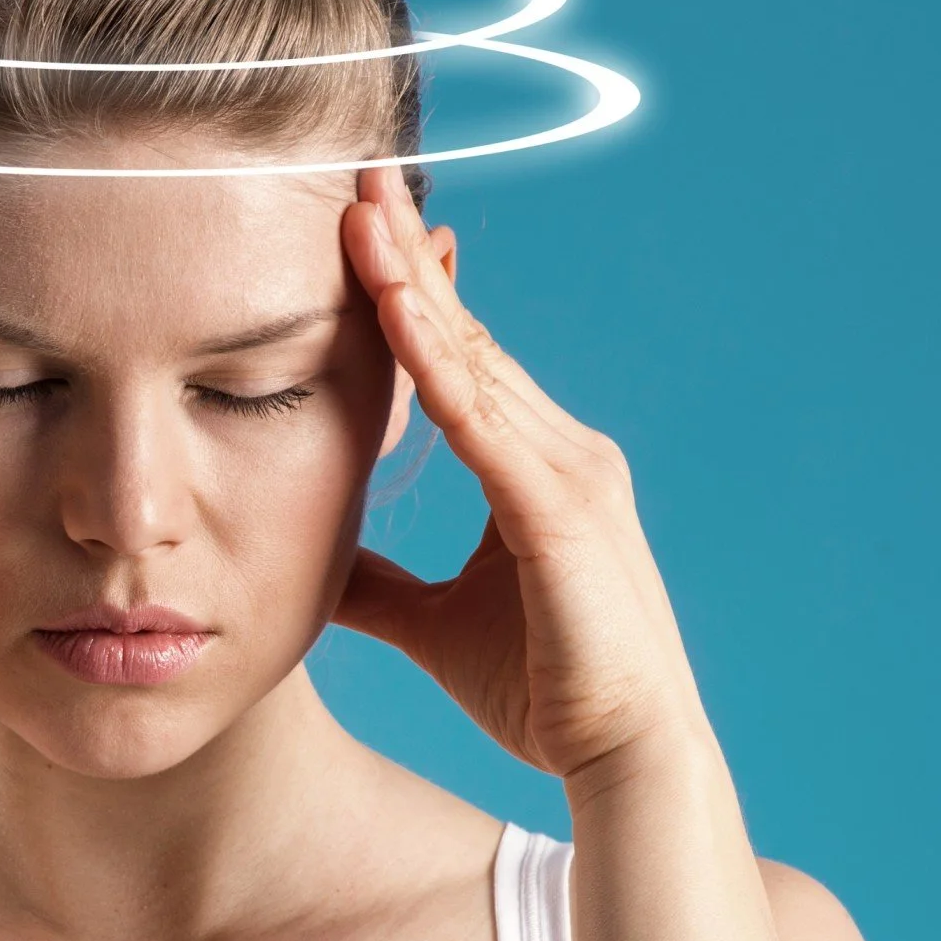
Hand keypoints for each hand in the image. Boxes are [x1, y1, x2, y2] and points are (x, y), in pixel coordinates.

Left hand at [332, 166, 708, 782]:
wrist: (624, 759)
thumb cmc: (545, 693)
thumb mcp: (434, 626)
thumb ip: (378, 587)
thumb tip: (315, 561)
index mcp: (538, 471)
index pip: (464, 365)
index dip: (412, 299)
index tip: (360, 238)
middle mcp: (563, 453)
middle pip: (468, 339)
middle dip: (409, 260)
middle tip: (355, 181)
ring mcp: (569, 475)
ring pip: (474, 362)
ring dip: (412, 287)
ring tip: (359, 215)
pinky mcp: (560, 512)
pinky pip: (484, 422)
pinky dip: (436, 362)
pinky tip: (393, 310)